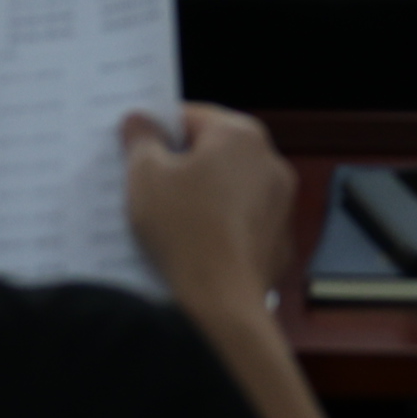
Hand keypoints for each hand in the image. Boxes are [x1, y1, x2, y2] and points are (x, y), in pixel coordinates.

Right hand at [115, 103, 294, 311]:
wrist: (221, 301)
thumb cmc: (186, 232)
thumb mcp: (146, 176)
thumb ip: (141, 140)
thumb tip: (140, 123)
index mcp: (240, 135)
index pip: (191, 116)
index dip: (157, 129)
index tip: (136, 146)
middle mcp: (270, 163)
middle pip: (214, 151)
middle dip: (179, 165)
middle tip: (145, 183)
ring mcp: (280, 203)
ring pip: (229, 188)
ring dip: (200, 197)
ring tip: (164, 220)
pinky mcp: (278, 239)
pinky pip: (241, 222)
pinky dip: (218, 227)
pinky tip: (190, 245)